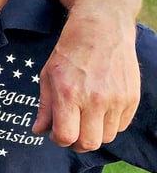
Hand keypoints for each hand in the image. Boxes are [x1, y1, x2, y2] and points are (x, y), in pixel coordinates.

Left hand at [35, 7, 139, 151]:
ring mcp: (117, 99)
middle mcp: (95, 99)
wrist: (102, 29)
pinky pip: (121, 126)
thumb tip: (39, 131)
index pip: (66, 136)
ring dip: (94, 133)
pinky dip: (110, 124)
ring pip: (107, 137)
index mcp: (69, 93)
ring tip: (85, 117)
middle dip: (77, 143)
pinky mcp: (132, 98)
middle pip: (89, 143)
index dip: (58, 139)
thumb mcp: (48, 75)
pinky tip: (100, 109)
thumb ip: (45, 107)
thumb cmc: (69, 52)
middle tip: (71, 131)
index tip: (56, 132)